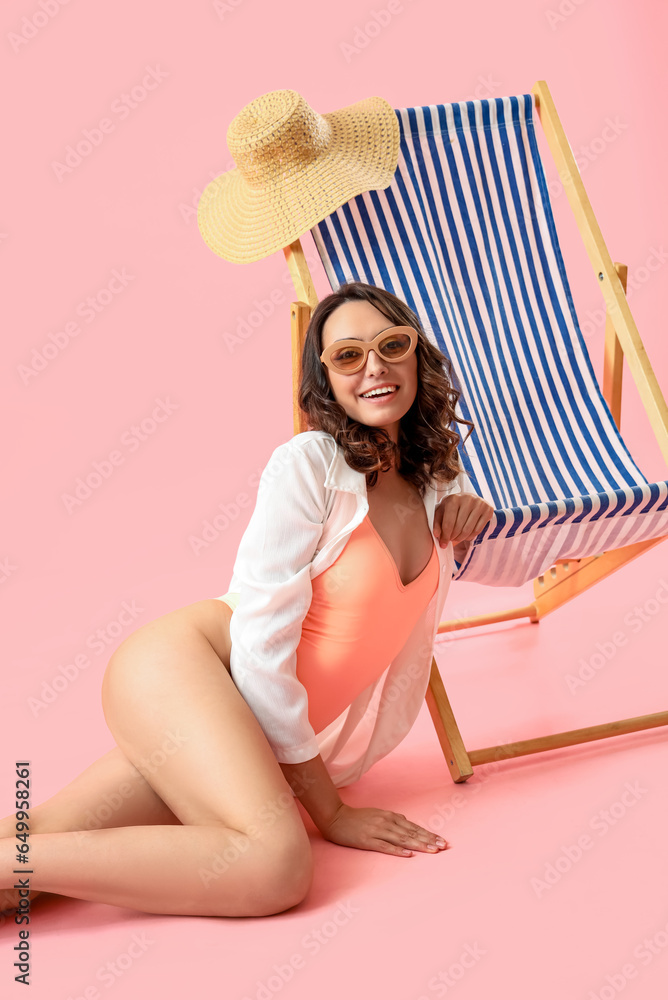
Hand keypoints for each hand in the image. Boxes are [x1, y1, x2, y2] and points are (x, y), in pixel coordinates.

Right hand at [321, 802, 448, 856]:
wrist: (336, 817)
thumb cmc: (357, 817)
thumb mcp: (378, 814)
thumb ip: (393, 818)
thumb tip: (406, 822)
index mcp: (390, 817)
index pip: (414, 827)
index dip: (429, 834)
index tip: (442, 841)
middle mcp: (386, 822)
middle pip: (411, 833)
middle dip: (429, 840)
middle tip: (443, 847)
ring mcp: (377, 831)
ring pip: (402, 839)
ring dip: (419, 845)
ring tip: (432, 851)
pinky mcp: (367, 840)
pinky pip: (385, 846)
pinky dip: (398, 850)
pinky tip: (408, 854)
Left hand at [433, 493, 493, 554]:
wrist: (468, 498)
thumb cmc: (452, 506)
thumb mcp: (441, 511)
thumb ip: (436, 523)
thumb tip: (437, 535)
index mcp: (454, 499)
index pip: (449, 523)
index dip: (445, 536)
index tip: (443, 543)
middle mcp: (468, 499)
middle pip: (459, 527)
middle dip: (453, 537)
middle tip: (451, 540)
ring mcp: (480, 504)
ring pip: (468, 530)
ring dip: (461, 538)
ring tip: (457, 538)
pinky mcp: (488, 509)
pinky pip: (478, 530)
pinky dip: (470, 536)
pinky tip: (466, 535)